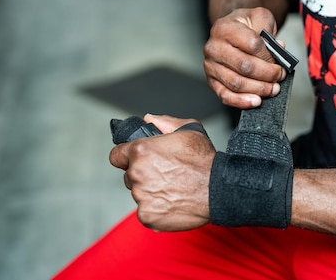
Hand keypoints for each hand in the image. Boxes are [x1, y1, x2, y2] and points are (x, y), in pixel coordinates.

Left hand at [109, 114, 215, 231]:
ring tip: (172, 188)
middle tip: (164, 174)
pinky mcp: (147, 216)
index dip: (127, 157)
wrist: (218, 189)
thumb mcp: (189, 130)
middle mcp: (137, 173)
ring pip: (138, 194)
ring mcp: (141, 197)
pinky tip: (173, 202)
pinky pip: (146, 212)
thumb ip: (164, 122)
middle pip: (129, 176)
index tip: (136, 160)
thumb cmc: (204, 160)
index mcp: (141, 151)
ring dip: (150, 192)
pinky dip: (157, 209)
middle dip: (142, 175)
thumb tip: (148, 120)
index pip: (116, 155)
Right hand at [204, 7, 286, 108]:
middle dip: (267, 75)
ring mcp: (211, 66)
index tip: (280, 63)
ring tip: (273, 89)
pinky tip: (256, 101)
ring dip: (259, 89)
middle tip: (279, 77)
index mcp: (225, 28)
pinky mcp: (212, 81)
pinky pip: (225, 95)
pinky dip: (242, 101)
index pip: (252, 44)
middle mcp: (214, 47)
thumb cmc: (246, 26)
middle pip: (244, 66)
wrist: (232, 30)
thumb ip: (269, 30)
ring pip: (236, 83)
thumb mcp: (259, 17)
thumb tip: (278, 49)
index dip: (269, 57)